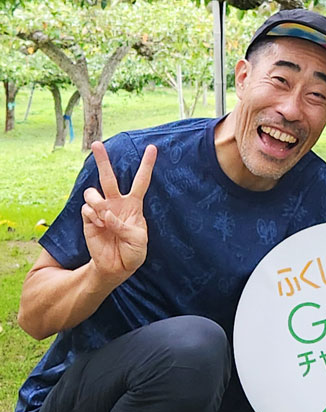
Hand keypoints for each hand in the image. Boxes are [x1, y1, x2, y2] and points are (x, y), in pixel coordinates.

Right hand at [81, 141, 156, 285]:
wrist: (117, 267)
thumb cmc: (133, 252)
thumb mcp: (137, 240)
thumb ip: (124, 226)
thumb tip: (107, 214)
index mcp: (134, 205)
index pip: (141, 181)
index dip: (146, 165)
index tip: (152, 148)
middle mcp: (116, 203)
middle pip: (109, 178)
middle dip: (103, 160)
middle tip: (96, 144)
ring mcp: (101, 210)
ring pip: (92, 193)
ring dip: (97, 202)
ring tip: (104, 217)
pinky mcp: (89, 219)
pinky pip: (86, 209)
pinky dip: (92, 217)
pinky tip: (99, 226)